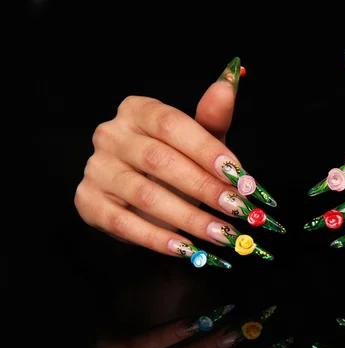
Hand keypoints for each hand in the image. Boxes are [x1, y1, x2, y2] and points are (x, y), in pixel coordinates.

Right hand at [74, 58, 282, 266]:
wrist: (138, 190)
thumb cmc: (174, 159)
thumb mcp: (197, 139)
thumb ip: (212, 118)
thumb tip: (228, 86)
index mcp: (137, 111)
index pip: (171, 124)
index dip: (206, 150)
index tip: (239, 176)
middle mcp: (111, 135)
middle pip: (160, 161)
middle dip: (204, 188)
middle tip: (238, 211)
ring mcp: (97, 169)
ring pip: (145, 196)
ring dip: (189, 219)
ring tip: (223, 235)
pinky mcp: (88, 202)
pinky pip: (124, 225)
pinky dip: (158, 239)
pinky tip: (188, 249)